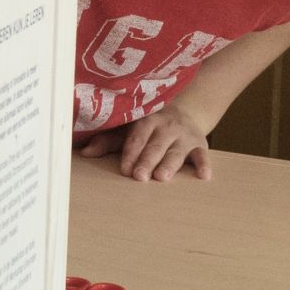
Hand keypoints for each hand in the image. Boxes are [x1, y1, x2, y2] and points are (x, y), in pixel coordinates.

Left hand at [79, 104, 211, 182]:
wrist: (185, 112)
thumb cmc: (150, 127)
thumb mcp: (129, 129)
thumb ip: (108, 141)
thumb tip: (85, 153)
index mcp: (147, 120)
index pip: (137, 137)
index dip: (131, 152)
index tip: (125, 168)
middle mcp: (166, 126)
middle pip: (156, 145)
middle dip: (147, 160)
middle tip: (139, 176)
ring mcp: (184, 135)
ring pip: (177, 151)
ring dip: (170, 164)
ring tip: (162, 177)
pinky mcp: (200, 144)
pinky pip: (202, 155)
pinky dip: (204, 164)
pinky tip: (204, 176)